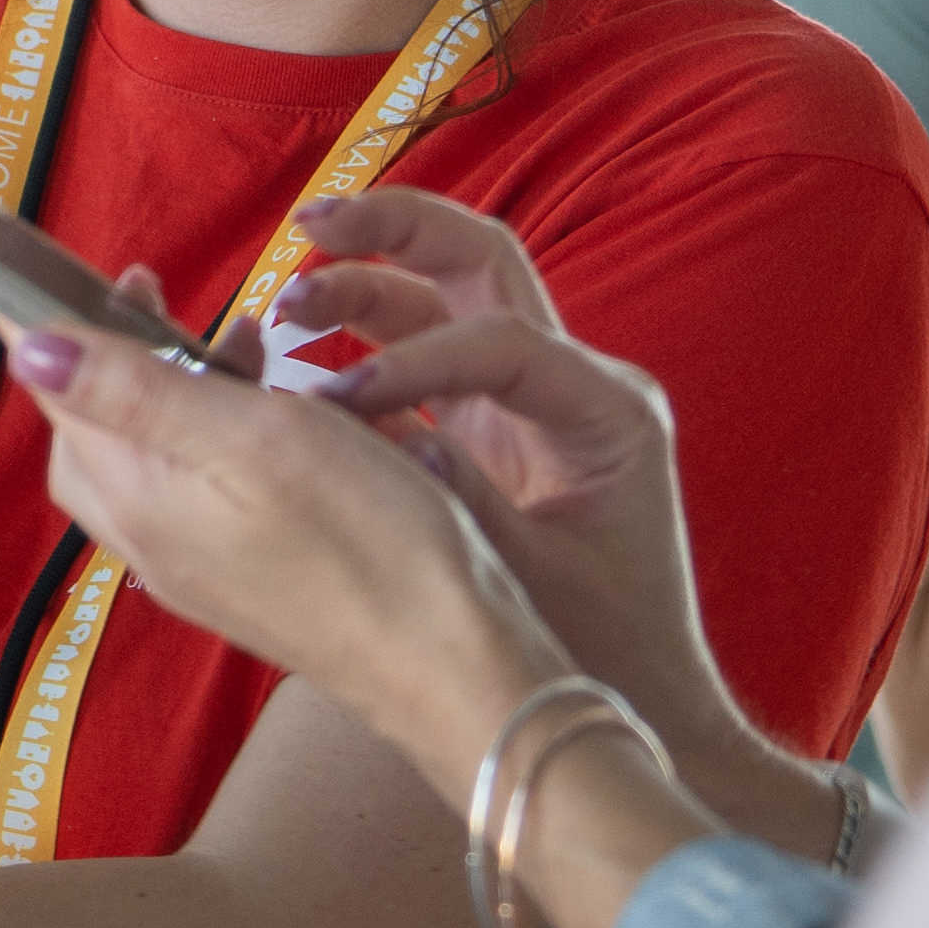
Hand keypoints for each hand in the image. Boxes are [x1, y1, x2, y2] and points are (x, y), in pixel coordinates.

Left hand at [2, 283, 571, 803]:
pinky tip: (272, 415)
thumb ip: (137, 394)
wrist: (448, 666)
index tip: (46, 265)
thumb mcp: (255, 440)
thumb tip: (28, 347)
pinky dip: (211, 434)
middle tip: (154, 294)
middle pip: (89, 429)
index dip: (44, 322)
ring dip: (171, 388)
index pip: (54, 394)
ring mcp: (191, 565)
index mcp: (135, 497)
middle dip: (109, 352)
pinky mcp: (237, 579)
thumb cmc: (368, 541)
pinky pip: (193, 489)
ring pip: (145, 456)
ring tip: (238, 342)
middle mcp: (145, 538)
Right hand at [260, 190, 768, 800]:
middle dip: (392, 232)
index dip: (408, 361)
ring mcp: (536, 397)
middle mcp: (578, 381)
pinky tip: (300, 353)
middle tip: (306, 229)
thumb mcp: (531, 581)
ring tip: (285, 302)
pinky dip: (366, 339)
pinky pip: (428, 352)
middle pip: (479, 260)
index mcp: (608, 411)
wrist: (643, 698)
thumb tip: (368, 435)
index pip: (499, 342)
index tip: (333, 406)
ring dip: (367, 278)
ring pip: (448, 294)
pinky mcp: (496, 426)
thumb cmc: (604, 651)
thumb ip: (457, 501)